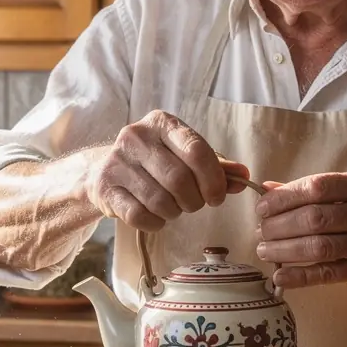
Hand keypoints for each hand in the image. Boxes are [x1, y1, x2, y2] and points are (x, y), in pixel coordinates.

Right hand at [86, 110, 249, 231]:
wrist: (103, 171)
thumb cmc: (153, 163)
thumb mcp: (183, 156)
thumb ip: (215, 165)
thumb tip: (243, 176)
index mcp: (161, 123)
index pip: (196, 150)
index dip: (213, 179)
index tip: (217, 196)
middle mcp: (136, 137)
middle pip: (179, 179)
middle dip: (193, 200)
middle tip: (192, 204)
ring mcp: (117, 162)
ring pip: (159, 200)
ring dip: (173, 212)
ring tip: (172, 208)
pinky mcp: (104, 188)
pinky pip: (139, 215)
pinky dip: (155, 223)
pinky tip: (155, 216)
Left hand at [255, 172, 346, 289]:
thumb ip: (310, 191)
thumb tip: (267, 189)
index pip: (317, 187)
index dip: (284, 197)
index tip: (262, 208)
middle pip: (314, 218)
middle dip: (279, 226)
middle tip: (262, 232)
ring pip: (318, 247)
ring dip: (284, 250)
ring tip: (265, 251)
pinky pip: (327, 274)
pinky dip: (299, 277)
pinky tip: (279, 277)